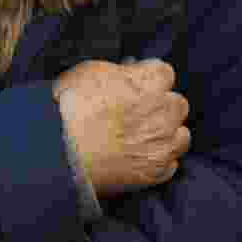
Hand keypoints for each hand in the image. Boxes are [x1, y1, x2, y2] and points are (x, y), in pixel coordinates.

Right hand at [53, 59, 190, 196]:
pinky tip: (137, 158)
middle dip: (161, 107)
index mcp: (149, 82)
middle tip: (136, 113)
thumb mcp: (87, 73)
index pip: (163, 73)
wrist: (61, 155)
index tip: (133, 86)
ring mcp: (163, 143)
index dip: (146, 80)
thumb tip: (126, 70)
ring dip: (165, 134)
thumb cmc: (70, 110)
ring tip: (139, 138)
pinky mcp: (158, 171)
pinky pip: (170, 163)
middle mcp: (164, 111)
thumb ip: (115, 70)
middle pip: (177, 104)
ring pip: (180, 135)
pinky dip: (157, 160)